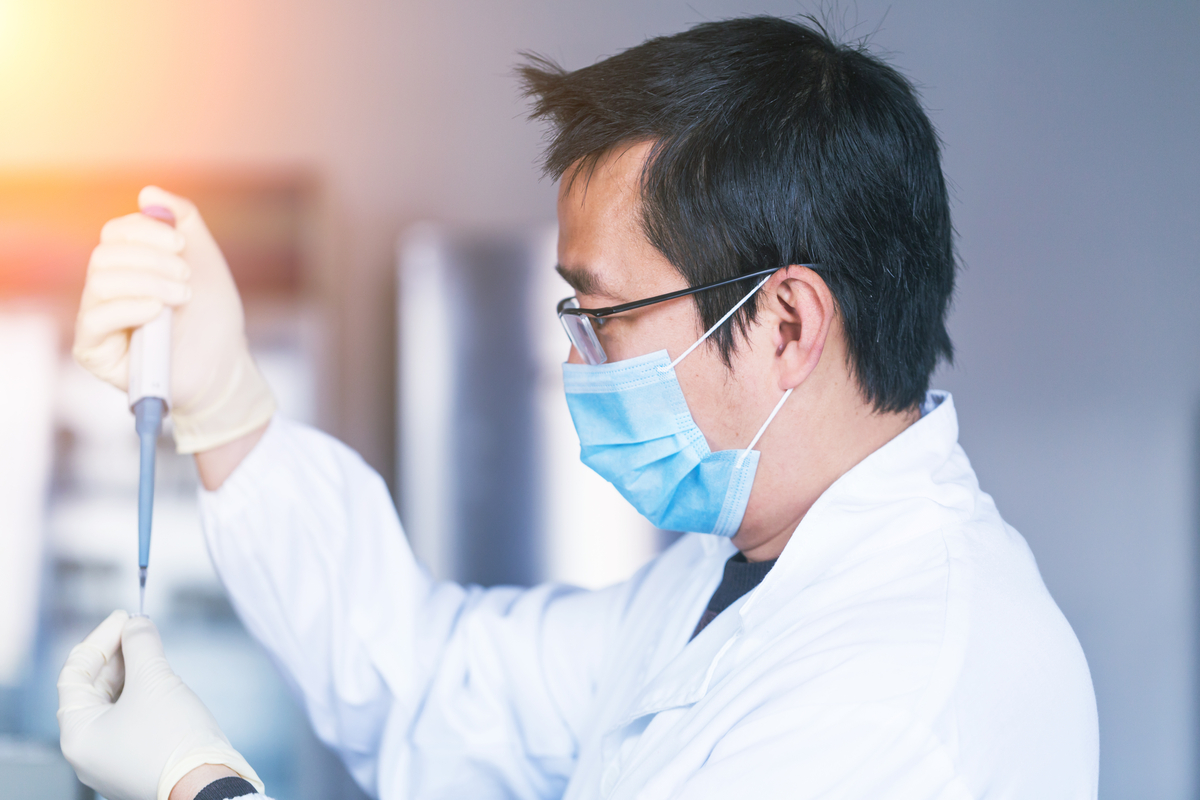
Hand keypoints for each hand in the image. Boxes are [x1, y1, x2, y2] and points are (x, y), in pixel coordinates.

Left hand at [57, 611, 263, 799]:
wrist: (206, 784)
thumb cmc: (173, 739)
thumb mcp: (155, 680)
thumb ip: (140, 643)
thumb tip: (136, 622)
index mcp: (78, 733)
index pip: (75, 674)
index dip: (99, 639)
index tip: (125, 617)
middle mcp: (88, 750)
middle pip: (93, 689)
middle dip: (117, 655)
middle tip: (140, 630)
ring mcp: (112, 759)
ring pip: (115, 704)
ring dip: (132, 673)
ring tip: (154, 651)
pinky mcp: (137, 762)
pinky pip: (131, 720)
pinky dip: (142, 695)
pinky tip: (162, 681)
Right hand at [73, 186, 274, 452]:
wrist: (225, 365)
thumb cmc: (212, 316)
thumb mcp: (204, 257)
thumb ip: (183, 219)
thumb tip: (148, 192)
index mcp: (127, 266)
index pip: (115, 233)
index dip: (146, 232)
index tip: (182, 245)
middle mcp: (105, 290)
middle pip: (105, 254)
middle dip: (153, 260)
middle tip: (186, 279)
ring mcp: (96, 320)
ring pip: (101, 281)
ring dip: (150, 283)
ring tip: (182, 299)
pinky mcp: (93, 350)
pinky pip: (96, 317)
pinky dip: (131, 307)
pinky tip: (158, 313)